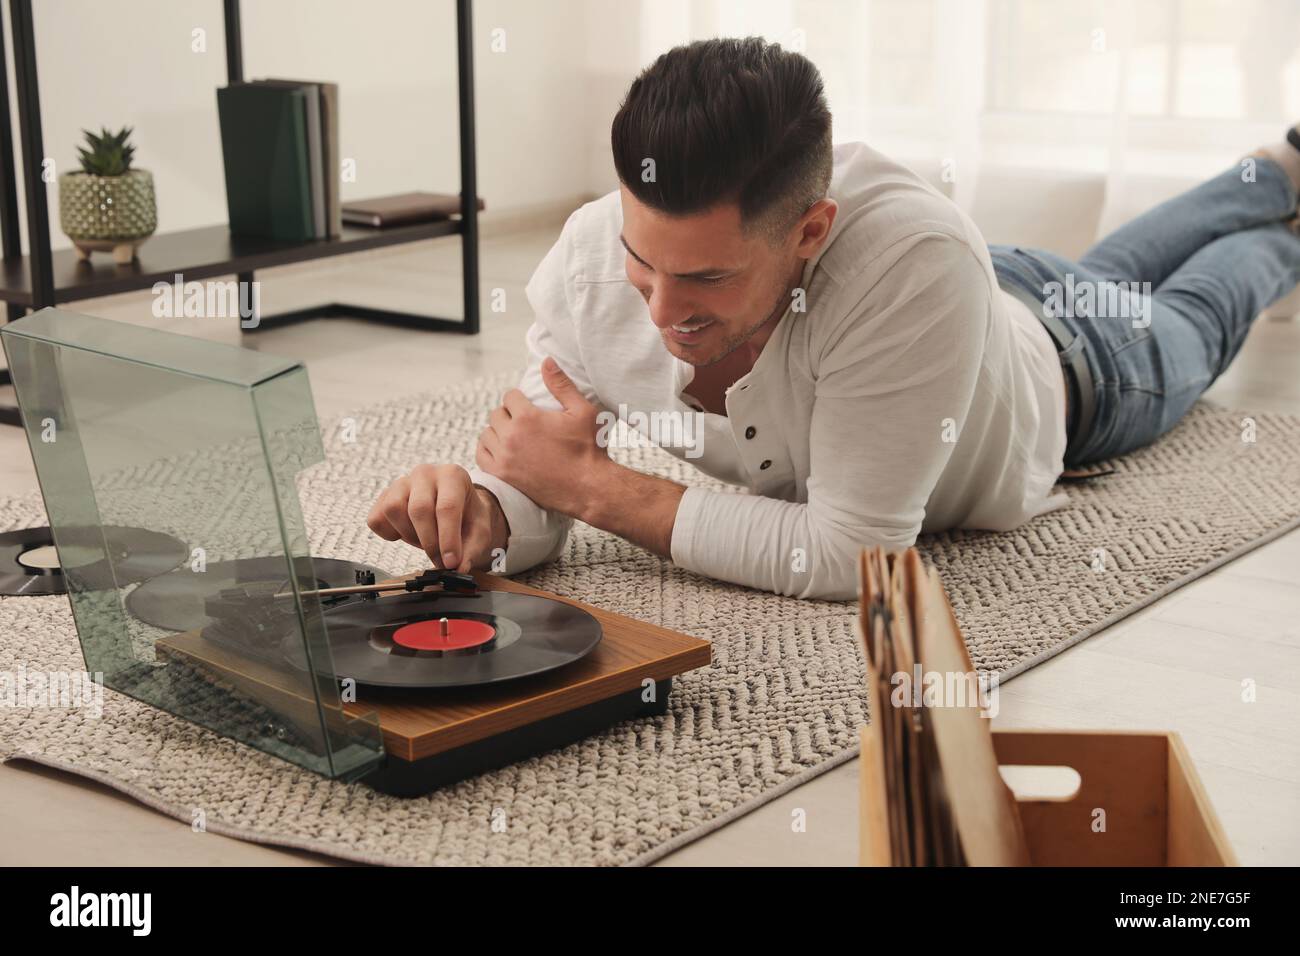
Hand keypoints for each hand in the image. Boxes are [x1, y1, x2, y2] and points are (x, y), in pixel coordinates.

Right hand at [366, 464, 507, 571]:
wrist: (454, 508)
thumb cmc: (467, 517)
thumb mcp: (479, 532)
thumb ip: (471, 550)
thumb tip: (458, 569)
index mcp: (453, 475)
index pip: (447, 507)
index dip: (448, 539)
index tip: (450, 563)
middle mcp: (425, 473)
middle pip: (419, 509)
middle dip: (429, 542)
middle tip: (439, 560)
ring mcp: (402, 482)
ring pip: (393, 510)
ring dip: (409, 535)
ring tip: (424, 540)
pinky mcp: (384, 496)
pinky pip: (377, 519)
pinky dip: (389, 534)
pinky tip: (408, 534)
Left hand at [475, 357, 609, 515]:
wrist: (588, 487)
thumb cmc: (589, 449)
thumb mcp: (582, 411)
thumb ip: (561, 384)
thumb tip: (546, 361)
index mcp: (528, 417)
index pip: (510, 396)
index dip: (520, 399)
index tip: (528, 406)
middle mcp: (511, 436)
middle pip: (496, 414)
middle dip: (509, 415)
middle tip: (524, 423)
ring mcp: (504, 458)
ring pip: (487, 434)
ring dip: (498, 432)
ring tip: (514, 436)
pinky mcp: (502, 476)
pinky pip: (482, 455)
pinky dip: (488, 450)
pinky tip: (502, 450)